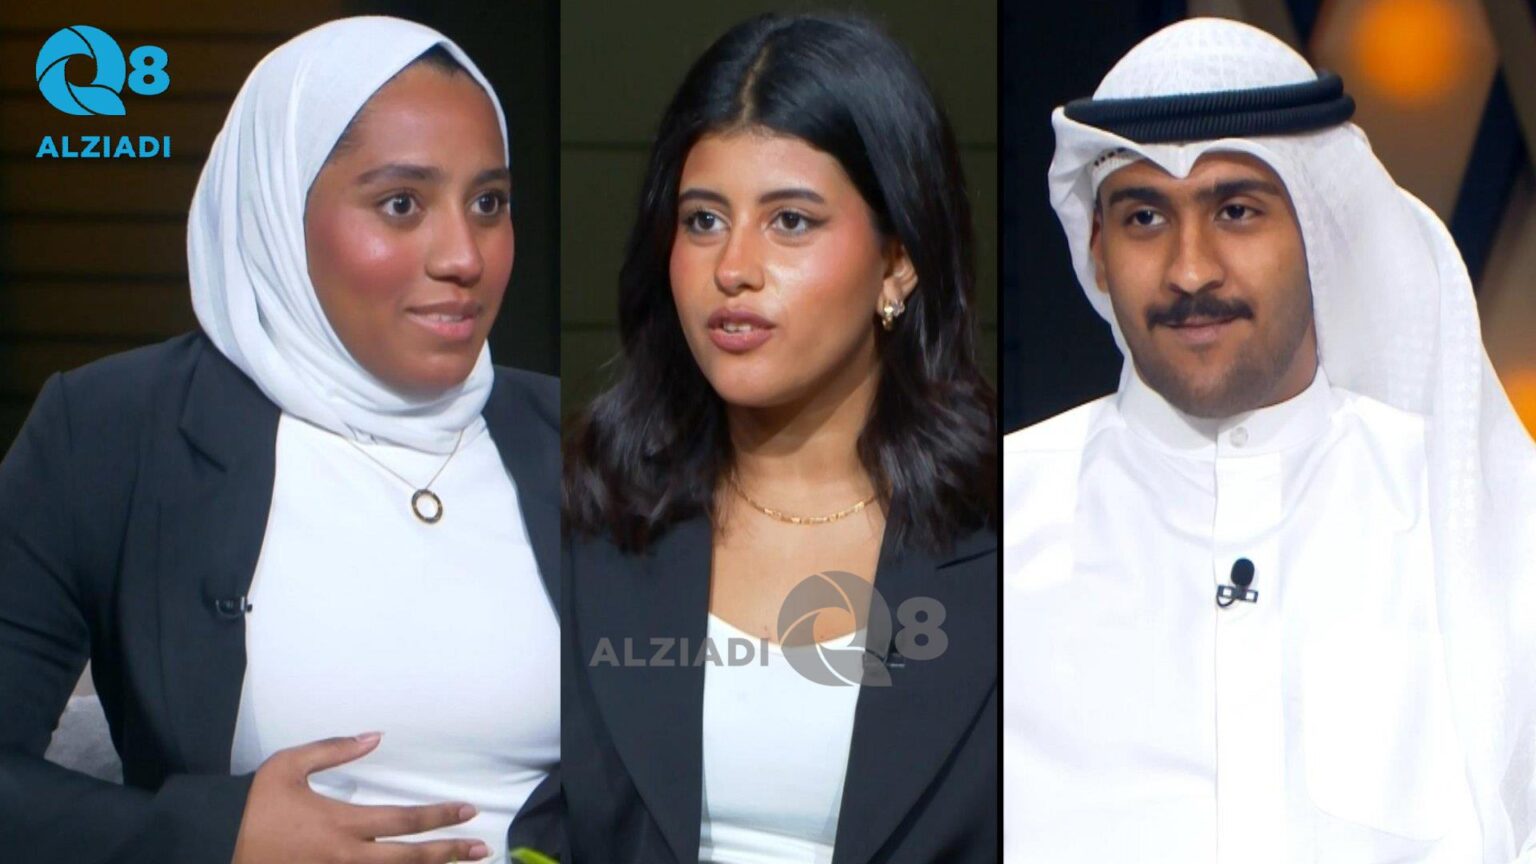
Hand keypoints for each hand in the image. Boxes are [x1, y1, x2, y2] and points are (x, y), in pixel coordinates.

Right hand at [232, 732, 489, 863]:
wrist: (215, 846)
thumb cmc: (253, 806)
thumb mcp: (288, 765)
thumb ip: (335, 749)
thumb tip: (375, 736)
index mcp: (340, 823)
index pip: (403, 820)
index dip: (440, 817)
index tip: (468, 810)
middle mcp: (345, 857)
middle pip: (409, 860)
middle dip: (449, 854)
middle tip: (482, 849)